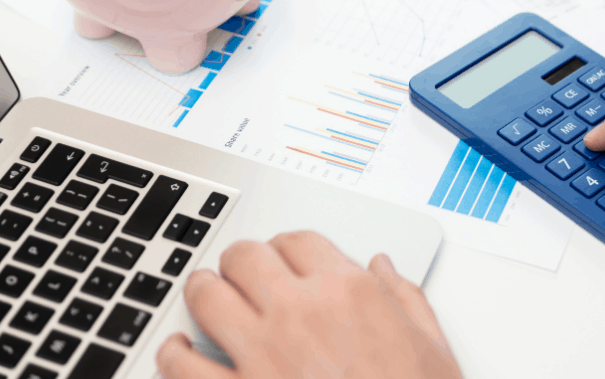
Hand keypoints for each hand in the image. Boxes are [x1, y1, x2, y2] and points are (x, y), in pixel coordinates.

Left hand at [156, 231, 461, 378]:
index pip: (298, 240)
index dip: (285, 246)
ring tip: (207, 298)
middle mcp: (301, 313)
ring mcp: (263, 355)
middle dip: (241, 262)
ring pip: (207, 295)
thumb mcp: (432, 349)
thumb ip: (406, 298)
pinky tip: (179, 351)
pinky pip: (181, 365)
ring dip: (204, 292)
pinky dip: (173, 354)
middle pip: (246, 256)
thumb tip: (385, 268)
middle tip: (242, 275)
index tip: (282, 257)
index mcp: (349, 293)